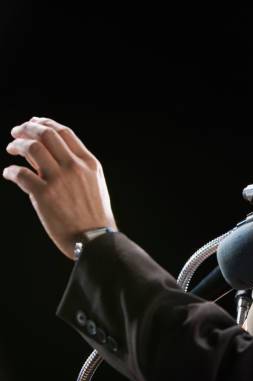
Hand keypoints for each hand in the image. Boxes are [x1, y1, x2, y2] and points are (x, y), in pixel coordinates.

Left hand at [3, 117, 116, 258]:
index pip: (64, 132)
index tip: (33, 123)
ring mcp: (59, 180)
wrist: (95, 238)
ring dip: (17, 144)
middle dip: (27, 128)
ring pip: (32, 148)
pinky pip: (20, 174)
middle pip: (47, 134)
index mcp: (89, 162)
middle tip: (17, 132)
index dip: (45, 123)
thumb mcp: (93, 183)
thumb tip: (43, 154)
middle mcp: (75, 167)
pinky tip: (9, 173)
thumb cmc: (93, 214)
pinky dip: (10, 171)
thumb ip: (74, 167)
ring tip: (11, 149)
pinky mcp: (44, 195)